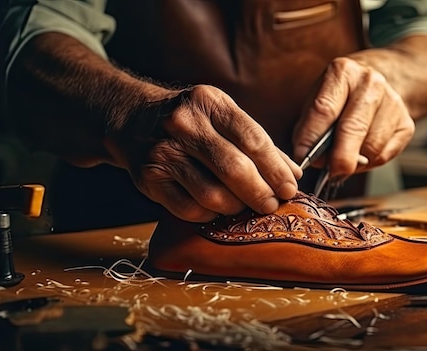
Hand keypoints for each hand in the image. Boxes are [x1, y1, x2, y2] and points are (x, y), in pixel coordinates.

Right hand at [106, 85, 301, 221]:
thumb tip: (293, 175)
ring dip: (236, 207)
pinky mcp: (149, 178)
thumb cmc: (192, 122)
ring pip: (213, 194)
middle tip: (272, 204)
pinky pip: (190, 209)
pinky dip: (211, 213)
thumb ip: (258, 143)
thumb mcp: (223, 116)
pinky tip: (217, 207)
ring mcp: (163, 151)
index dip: (276, 169)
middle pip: (234, 168)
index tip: (289, 188)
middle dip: (260, 192)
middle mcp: (184, 124)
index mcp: (210, 102)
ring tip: (244, 206)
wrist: (134, 120)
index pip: (253, 139)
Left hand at [293, 57, 414, 176]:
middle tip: (329, 172)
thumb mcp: (316, 100)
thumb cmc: (340, 97)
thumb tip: (307, 157)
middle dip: (339, 158)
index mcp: (343, 72)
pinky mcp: (406, 124)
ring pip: (371, 147)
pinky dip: (369, 163)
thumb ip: (308, 128)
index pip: (324, 109)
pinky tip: (360, 154)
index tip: (303, 157)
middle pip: (353, 129)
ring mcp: (393, 102)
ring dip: (354, 162)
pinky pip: (384, 155)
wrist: (375, 86)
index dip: (312, 138)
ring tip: (343, 158)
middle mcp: (371, 83)